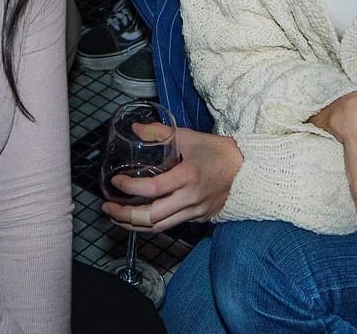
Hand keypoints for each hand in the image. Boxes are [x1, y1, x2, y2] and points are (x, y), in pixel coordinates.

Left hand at [101, 126, 241, 234]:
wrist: (248, 169)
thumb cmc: (218, 151)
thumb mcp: (188, 136)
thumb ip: (160, 133)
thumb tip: (135, 129)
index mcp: (188, 175)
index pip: (153, 188)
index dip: (131, 188)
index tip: (116, 182)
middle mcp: (191, 198)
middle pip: (152, 217)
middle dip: (125, 215)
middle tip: (108, 207)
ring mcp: (196, 211)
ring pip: (159, 228)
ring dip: (134, 225)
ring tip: (117, 216)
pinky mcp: (199, 219)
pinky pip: (171, 226)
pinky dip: (151, 224)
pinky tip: (139, 217)